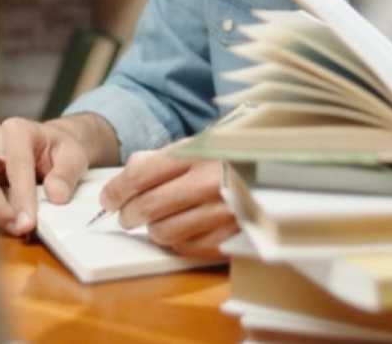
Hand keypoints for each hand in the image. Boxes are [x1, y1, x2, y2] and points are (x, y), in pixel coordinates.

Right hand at [0, 116, 102, 236]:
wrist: (48, 145)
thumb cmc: (58, 148)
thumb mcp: (74, 156)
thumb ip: (67, 174)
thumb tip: (55, 194)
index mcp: (17, 130)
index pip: (16, 164)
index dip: (21, 195)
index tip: (28, 221)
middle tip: (18, 228)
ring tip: (16, 228)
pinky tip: (7, 223)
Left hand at [100, 151, 237, 259]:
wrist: (283, 172)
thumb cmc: (236, 157)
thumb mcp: (202, 143)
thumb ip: (164, 156)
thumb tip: (127, 173)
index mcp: (201, 153)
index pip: (142, 174)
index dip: (117, 189)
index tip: (109, 198)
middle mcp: (212, 182)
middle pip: (149, 206)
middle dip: (128, 213)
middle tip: (126, 214)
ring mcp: (224, 213)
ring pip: (164, 233)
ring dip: (153, 229)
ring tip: (158, 220)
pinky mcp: (232, 237)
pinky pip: (187, 249)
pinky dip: (177, 242)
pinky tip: (182, 229)